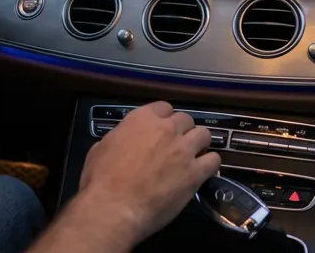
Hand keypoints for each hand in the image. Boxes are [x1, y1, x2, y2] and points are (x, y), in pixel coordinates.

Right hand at [76, 102, 220, 245]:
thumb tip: (123, 140)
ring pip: (204, 135)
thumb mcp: (100, 148)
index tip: (161, 132)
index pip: (163, 108)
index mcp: (142, 119)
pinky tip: (202, 172)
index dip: (164, 120)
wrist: (115, 207)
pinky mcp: (196, 172)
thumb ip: (119, 138)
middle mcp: (167, 128)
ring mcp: (184, 149)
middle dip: (182, 132)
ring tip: (192, 158)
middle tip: (175, 147)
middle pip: (186, 120)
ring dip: (199, 144)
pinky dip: (210, 165)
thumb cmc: (101, 180)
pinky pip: (214, 160)